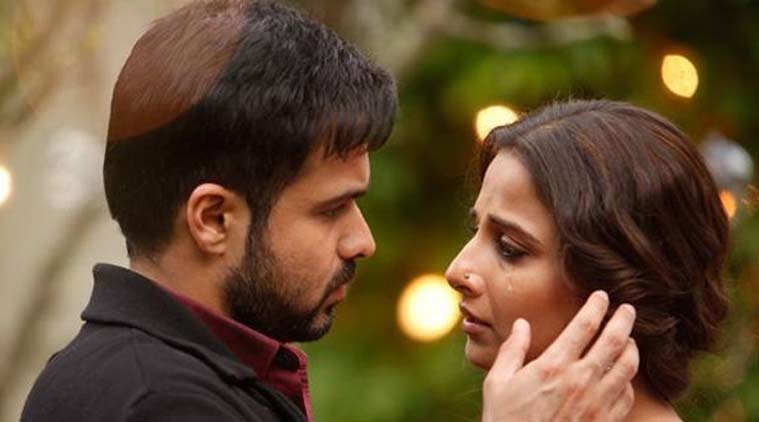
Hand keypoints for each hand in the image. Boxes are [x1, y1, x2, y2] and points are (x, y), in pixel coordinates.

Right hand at [481, 291, 638, 421]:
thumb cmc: (505, 420)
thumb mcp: (498, 382)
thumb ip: (512, 350)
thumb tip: (522, 325)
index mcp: (553, 366)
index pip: (584, 326)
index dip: (597, 306)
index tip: (602, 296)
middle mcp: (580, 381)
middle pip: (614, 341)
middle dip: (624, 320)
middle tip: (629, 309)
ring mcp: (596, 403)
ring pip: (627, 367)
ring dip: (632, 349)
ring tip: (630, 340)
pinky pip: (627, 396)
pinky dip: (628, 381)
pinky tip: (623, 376)